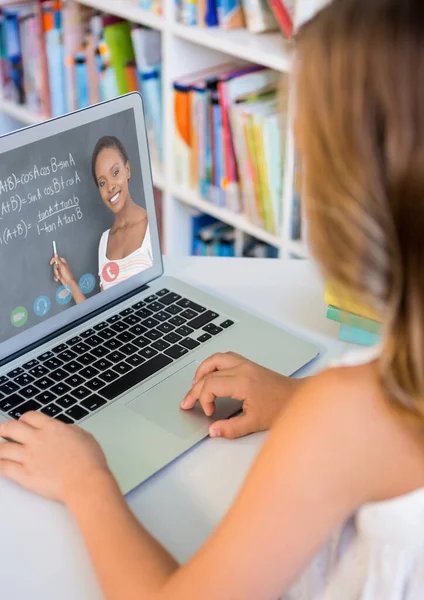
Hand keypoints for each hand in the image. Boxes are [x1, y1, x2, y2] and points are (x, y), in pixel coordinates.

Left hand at [0, 412, 110, 502]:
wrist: (86, 482)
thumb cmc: (89, 462)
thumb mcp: (84, 436)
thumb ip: (69, 430)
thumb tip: (64, 430)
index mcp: (52, 428)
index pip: (29, 416)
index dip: (23, 419)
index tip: (22, 423)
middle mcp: (37, 440)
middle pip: (10, 428)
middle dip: (3, 429)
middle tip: (2, 432)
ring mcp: (29, 457)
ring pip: (3, 448)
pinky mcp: (24, 475)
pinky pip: (3, 467)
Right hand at [50, 255, 74, 286]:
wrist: (68, 282)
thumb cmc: (67, 274)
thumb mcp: (62, 266)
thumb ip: (58, 260)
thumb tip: (56, 254)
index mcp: (63, 262)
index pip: (57, 258)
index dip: (53, 260)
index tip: (51, 263)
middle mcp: (61, 266)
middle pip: (54, 265)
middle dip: (55, 270)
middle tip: (58, 272)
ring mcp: (60, 270)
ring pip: (54, 270)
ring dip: (56, 274)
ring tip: (59, 276)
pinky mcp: (59, 274)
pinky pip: (54, 274)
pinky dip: (56, 277)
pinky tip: (58, 278)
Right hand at [181, 352, 304, 439]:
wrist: (298, 396)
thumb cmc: (280, 407)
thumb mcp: (254, 423)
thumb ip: (231, 428)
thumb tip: (213, 430)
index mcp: (242, 382)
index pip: (211, 384)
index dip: (203, 399)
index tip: (208, 412)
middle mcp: (242, 369)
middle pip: (209, 373)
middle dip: (195, 388)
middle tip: (187, 402)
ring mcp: (245, 364)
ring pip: (215, 359)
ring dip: (202, 370)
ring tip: (195, 384)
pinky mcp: (249, 364)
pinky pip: (225, 358)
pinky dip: (213, 365)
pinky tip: (211, 375)